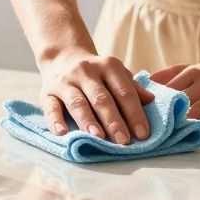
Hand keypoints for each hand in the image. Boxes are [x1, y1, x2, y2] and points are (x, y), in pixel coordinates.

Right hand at [40, 51, 154, 143]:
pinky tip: (63, 134)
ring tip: (98, 138)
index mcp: (108, 65)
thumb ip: (133, 88)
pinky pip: (51, 108)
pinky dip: (56, 121)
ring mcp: (65, 81)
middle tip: (123, 141)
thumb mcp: (116, 75)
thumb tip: (151, 100)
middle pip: (101, 98)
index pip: (124, 91)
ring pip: (78, 103)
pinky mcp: (47, 92)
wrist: (63, 59)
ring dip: (88, 121)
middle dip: (113, 120)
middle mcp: (86, 70)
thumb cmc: (98, 75)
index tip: (143, 134)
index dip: (134, 113)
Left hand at [149, 56, 199, 130]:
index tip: (143, 115)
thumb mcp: (193, 69)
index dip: (156, 102)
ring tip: (169, 134)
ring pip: (199, 109)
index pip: (170, 87)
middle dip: (167, 115)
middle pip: (183, 100)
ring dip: (184, 122)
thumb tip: (143, 81)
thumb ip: (169, 74)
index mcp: (193, 72)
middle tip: (152, 130)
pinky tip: (195, 134)